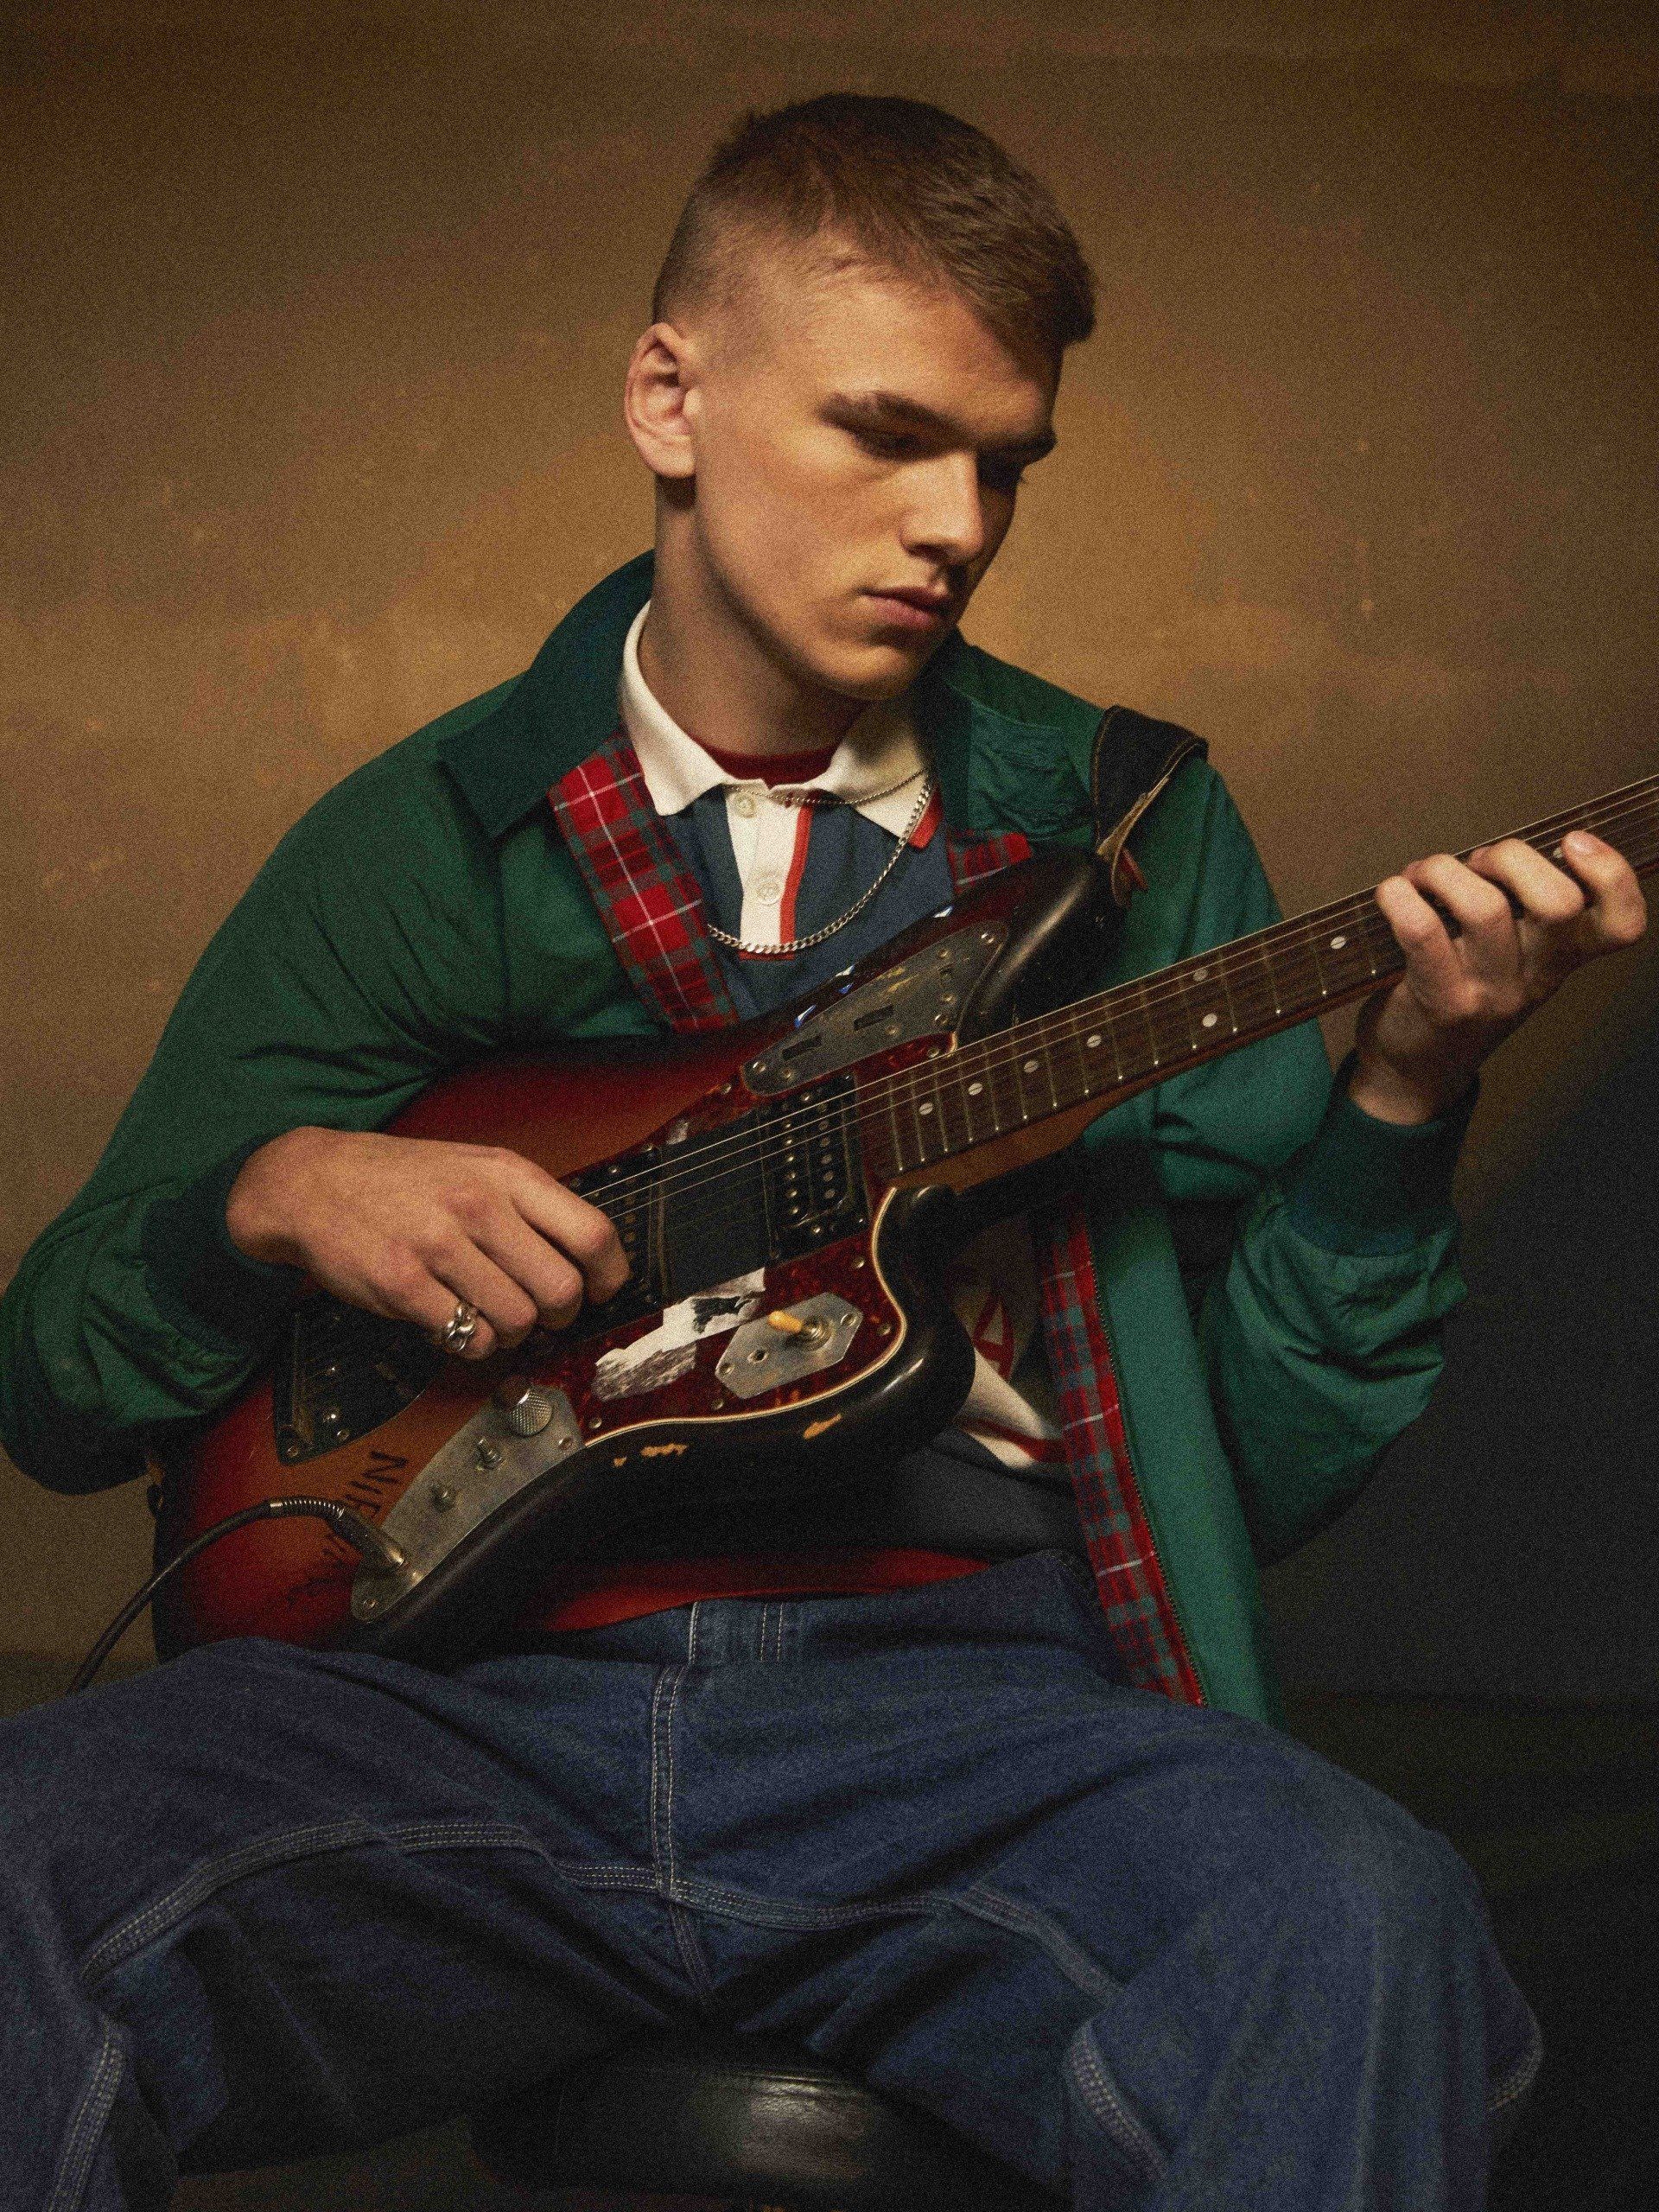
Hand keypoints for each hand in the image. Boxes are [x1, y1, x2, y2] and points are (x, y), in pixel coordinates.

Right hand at [226, 1127, 629, 1359]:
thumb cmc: (402, 1179)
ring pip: (517, 1321)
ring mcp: (438, 1246)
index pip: (592, 1233)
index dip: (609, 1275)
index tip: (601, 1291)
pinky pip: (467, 1337)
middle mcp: (478, 1207)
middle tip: (539, 1313)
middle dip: (559, 1316)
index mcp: (507, 1175)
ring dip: (511, 1331)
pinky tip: (454, 1320)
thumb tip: (585, 1258)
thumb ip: (528, 1205)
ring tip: (488, 1315)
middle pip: (561, 1290)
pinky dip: (470, 1341)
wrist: (310, 1181)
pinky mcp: (402, 1284)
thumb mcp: (475, 1166)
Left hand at [1350, 829, 1647, 1123]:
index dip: (1612, 875)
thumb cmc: (1460, 994)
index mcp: (1562, 960)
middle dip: (1512, 857)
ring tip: (1423, 875)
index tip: (1573, 842)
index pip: (1621, 924)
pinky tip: (1392, 894)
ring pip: (1486, 908)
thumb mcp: (1509, 959)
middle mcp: (1536, 979)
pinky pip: (1423, 932)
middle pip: (1558, 903)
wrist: (1416, 1071)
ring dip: (1445, 871)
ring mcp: (1491, 995)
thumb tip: (1493, 849)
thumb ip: (1519, 911)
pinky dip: (1401, 897)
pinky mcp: (1442, 1004)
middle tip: (1475, 862)